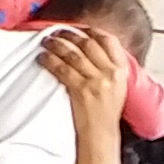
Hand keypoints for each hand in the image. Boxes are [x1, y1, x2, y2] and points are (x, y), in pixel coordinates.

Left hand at [35, 23, 127, 161]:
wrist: (101, 135)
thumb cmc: (106, 113)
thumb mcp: (117, 87)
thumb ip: (109, 68)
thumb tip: (91, 48)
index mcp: (121, 71)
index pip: (108, 41)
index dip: (91, 31)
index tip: (78, 28)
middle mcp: (110, 73)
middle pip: (88, 44)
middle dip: (70, 35)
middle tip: (57, 32)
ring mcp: (96, 82)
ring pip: (73, 55)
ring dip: (57, 45)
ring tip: (46, 42)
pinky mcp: (81, 91)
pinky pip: (62, 69)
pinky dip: (50, 61)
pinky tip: (42, 58)